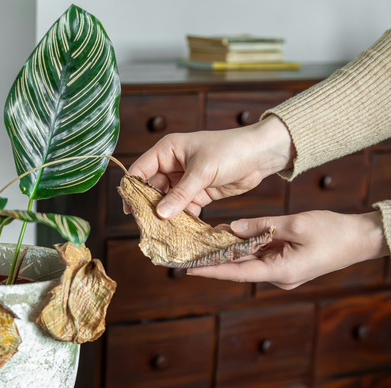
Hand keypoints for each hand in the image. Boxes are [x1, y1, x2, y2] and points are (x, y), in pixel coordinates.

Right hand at [127, 116, 292, 217]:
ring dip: (166, 216)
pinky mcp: (199, 193)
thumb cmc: (230, 150)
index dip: (133, 189)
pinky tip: (181, 232)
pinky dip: (183, 219)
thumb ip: (181, 193)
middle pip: (152, 189)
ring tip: (162, 233)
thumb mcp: (202, 171)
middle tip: (146, 227)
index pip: (141, 170)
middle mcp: (172, 165)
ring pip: (168, 201)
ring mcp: (185, 180)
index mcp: (168, 151)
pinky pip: (185, 208)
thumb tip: (160, 214)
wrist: (261, 155)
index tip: (130, 210)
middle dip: (150, 207)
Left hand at [188, 210, 389, 288]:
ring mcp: (284, 272)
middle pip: (240, 267)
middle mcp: (280, 277)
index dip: (211, 270)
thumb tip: (233, 228)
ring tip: (204, 238)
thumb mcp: (296, 224)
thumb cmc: (334, 231)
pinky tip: (231, 234)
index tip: (188, 269)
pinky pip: (262, 255)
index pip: (237, 272)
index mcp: (281, 271)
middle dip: (215, 258)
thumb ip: (262, 226)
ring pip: (250, 260)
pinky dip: (247, 246)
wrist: (363, 239)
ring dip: (230, 250)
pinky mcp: (289, 264)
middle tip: (189, 249)